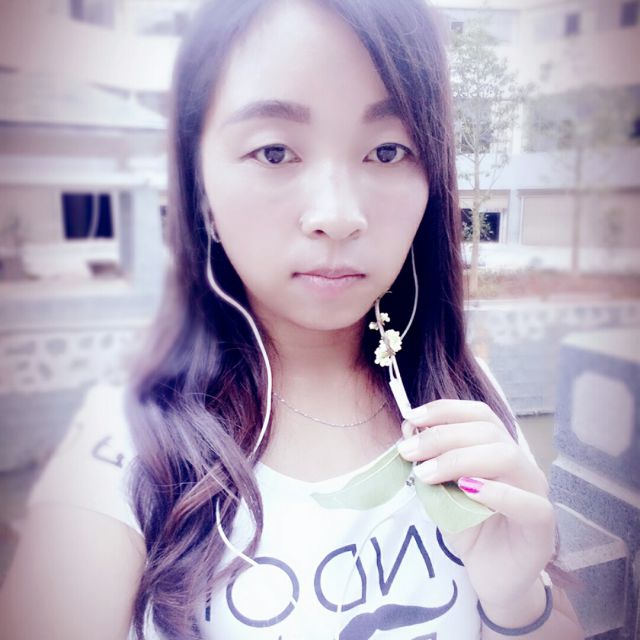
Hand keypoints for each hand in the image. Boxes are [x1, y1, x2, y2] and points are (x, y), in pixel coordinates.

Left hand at [397, 399, 554, 609]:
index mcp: (499, 450)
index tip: (412, 417)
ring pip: (506, 456)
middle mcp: (521, 464)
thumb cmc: (470, 530)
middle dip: (442, 436)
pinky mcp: (542, 525)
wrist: (492, 578)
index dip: (446, 410)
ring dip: (459, 459)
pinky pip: (526, 502)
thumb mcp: (441, 492)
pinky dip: (494, 492)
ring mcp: (535, 492)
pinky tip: (466, 489)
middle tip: (409, 451)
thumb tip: (409, 429)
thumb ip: (430, 463)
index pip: (480, 415)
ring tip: (426, 473)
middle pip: (487, 432)